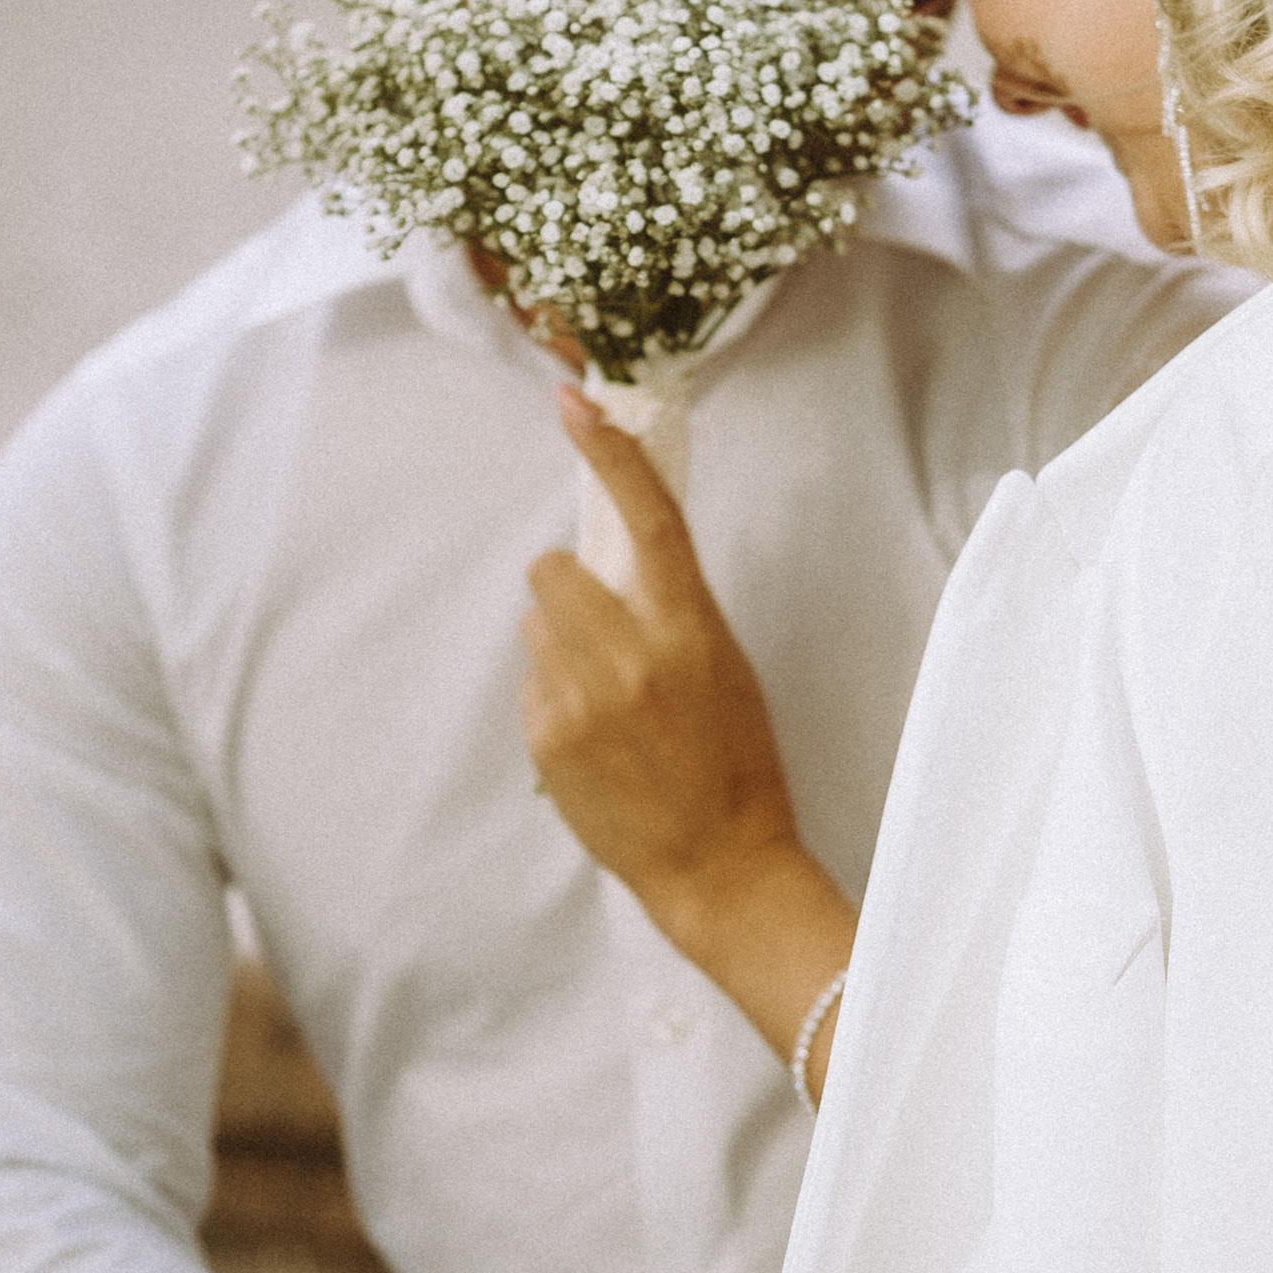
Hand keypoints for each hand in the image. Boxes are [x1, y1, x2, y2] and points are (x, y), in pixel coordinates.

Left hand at [522, 396, 861, 1079]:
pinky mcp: (548, 739)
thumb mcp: (728, 668)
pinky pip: (533, 685)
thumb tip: (616, 560)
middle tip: (603, 630)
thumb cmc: (739, 764)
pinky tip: (598, 743)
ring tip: (610, 704)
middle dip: (569, 588)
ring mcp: (581, 699)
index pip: (648, 518)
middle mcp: (630, 656)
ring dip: (563, 647)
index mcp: (690, 629)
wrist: (720, 866)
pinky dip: (556, 700)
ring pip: (539, 627)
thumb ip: (673, 610)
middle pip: (554, 569)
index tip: (575, 406)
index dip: (609, 454)